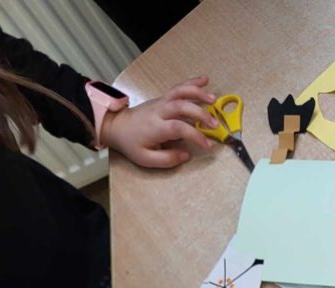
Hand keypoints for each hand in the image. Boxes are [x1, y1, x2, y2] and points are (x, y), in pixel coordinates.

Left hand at [101, 75, 218, 167]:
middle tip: (216, 124)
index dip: (195, 135)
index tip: (208, 145)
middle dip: (200, 113)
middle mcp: (159, 111)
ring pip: (180, 92)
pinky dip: (191, 82)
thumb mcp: (146, 159)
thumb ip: (167, 159)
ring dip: (198, 93)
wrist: (118, 125)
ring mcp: (161, 102)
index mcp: (155, 127)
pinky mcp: (163, 98)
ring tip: (214, 99)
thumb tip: (186, 154)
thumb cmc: (132, 143)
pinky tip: (204, 80)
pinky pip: (178, 88)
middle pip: (181, 106)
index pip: (178, 128)